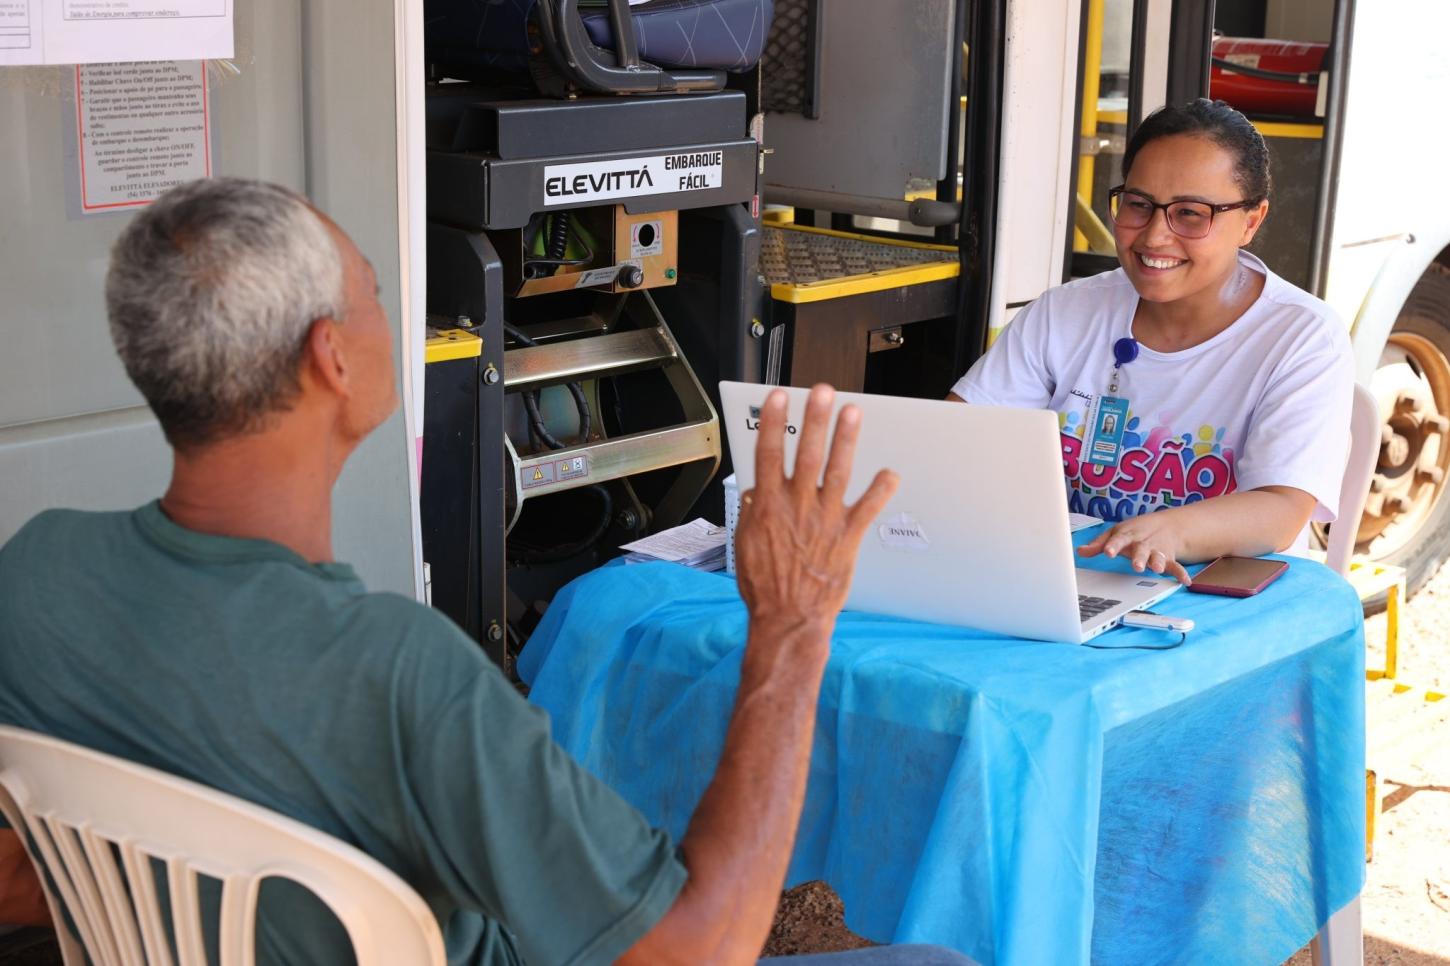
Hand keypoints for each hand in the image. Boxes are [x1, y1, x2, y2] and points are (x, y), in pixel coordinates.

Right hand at [734, 385, 898, 629]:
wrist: (789, 618)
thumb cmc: (765, 586)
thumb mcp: (745, 544)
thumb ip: (751, 512)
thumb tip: (755, 489)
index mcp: (767, 506)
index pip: (769, 453)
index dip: (772, 422)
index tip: (778, 397)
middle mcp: (797, 506)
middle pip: (806, 453)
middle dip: (815, 419)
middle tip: (822, 391)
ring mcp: (824, 519)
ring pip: (838, 470)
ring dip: (846, 439)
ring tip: (853, 412)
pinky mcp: (847, 536)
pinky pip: (868, 508)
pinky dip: (881, 489)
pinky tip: (891, 472)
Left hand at [1077, 510, 1192, 584]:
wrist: (1165, 525)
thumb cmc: (1134, 532)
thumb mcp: (1115, 534)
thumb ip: (1098, 544)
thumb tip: (1080, 551)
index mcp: (1127, 536)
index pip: (1118, 540)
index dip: (1113, 546)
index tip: (1108, 552)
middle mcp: (1142, 543)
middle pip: (1140, 550)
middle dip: (1139, 558)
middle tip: (1136, 566)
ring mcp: (1156, 550)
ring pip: (1157, 557)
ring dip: (1157, 562)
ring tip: (1156, 569)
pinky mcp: (1168, 558)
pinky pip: (1176, 566)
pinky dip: (1180, 573)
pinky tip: (1185, 581)